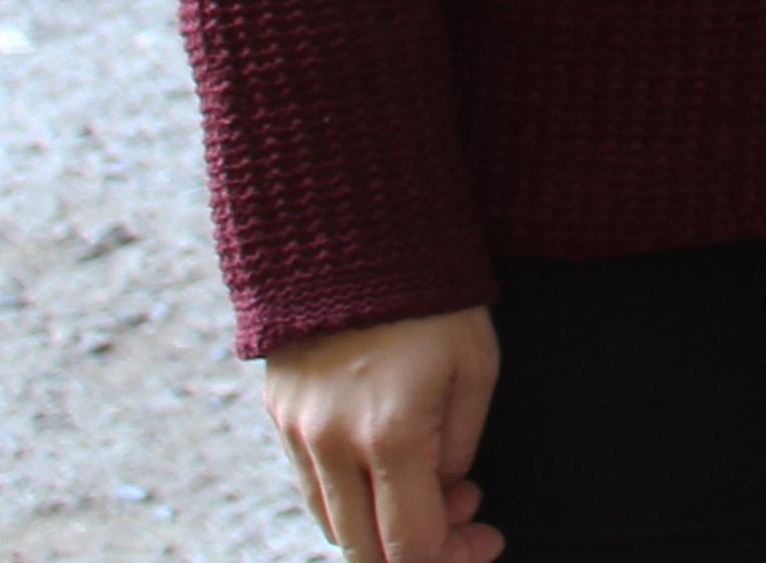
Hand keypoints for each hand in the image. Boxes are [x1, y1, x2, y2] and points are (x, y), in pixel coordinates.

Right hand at [262, 306, 500, 562]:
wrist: (355, 235)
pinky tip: (387, 462)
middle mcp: (332, 445)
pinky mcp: (278, 416)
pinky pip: (311, 487)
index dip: (454, 557)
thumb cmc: (434, 299)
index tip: (487, 539)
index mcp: (390, 436)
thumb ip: (461, 446)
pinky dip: (349, 497)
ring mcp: (297, 433)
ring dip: (381, 526)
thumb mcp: (477, 367)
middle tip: (463, 512)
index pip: (411, 545)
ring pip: (333, 525)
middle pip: (365, 550)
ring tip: (429, 480)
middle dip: (419, 550)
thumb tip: (446, 494)